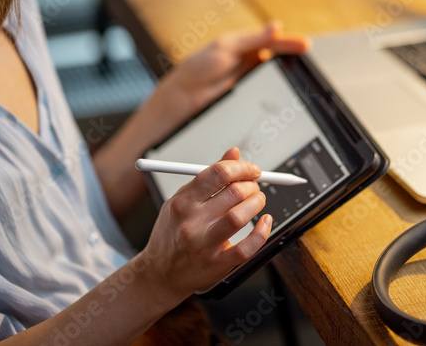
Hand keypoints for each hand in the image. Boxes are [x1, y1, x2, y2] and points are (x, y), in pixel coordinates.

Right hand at [137, 148, 272, 299]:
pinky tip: (265, 221)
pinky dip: (262, 232)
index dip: (241, 167)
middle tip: (255, 186)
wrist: (160, 274)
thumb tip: (234, 152)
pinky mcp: (218, 263)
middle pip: (233, 193)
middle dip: (252, 185)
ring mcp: (205, 244)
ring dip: (257, 203)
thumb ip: (210, 176)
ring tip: (258, 201)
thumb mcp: (182, 200)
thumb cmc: (172, 233)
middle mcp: (192, 221)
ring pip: (240, 216)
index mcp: (183, 201)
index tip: (252, 170)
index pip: (218, 173)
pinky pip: (247, 247)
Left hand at [158, 21, 308, 125]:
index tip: (306, 45)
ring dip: (286, 72)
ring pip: (273, 72)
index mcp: (244, 43)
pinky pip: (267, 88)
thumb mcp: (228, 47)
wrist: (185, 97)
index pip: (272, 40)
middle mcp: (248, 58)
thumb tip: (276, 26)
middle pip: (276, 55)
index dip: (289, 42)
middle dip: (292, 55)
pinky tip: (286, 90)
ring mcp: (249, 76)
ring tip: (301, 73)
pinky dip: (277, 88)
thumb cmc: (200, 67)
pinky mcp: (247, 92)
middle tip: (307, 57)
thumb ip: (254, 39)